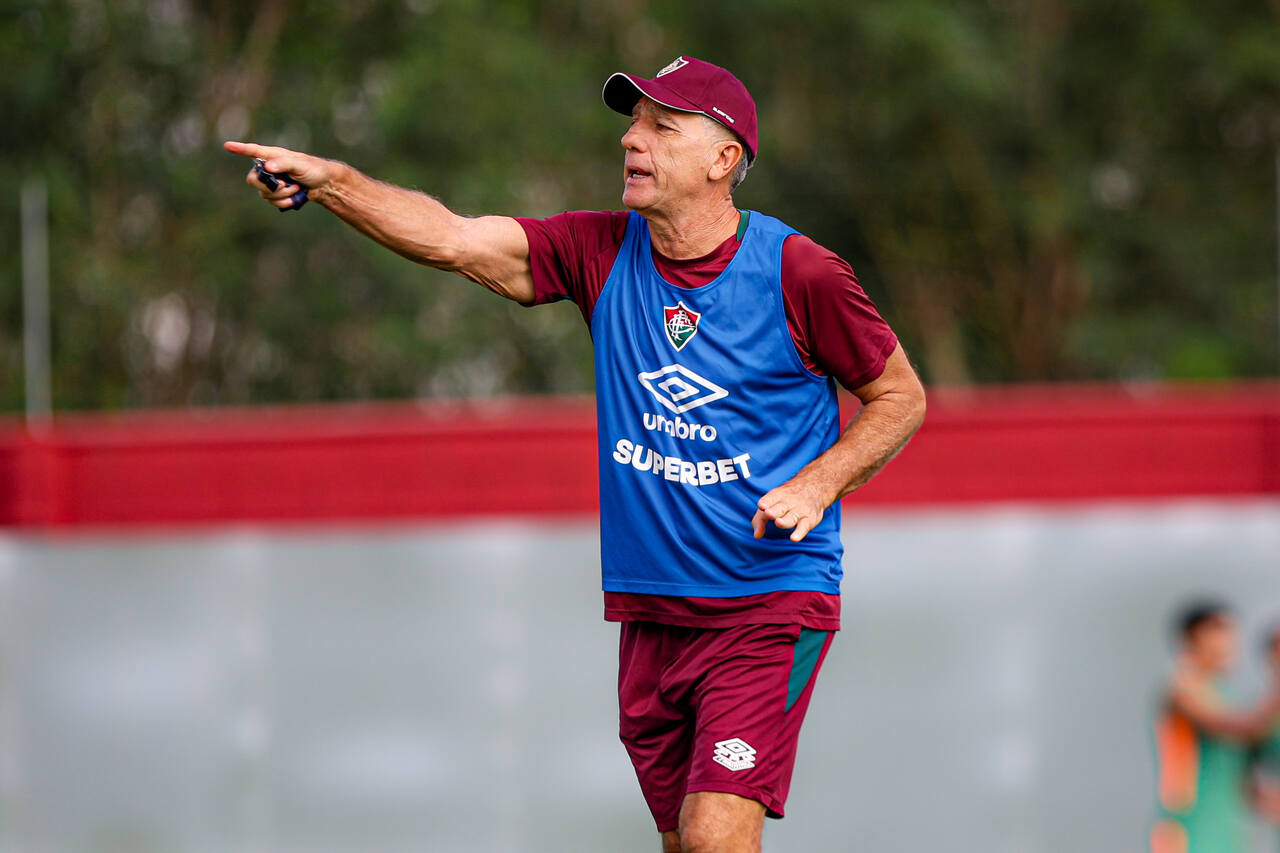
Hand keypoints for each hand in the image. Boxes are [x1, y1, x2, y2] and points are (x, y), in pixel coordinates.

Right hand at [223, 140, 338, 208]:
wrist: (324, 185)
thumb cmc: (314, 169)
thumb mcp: (300, 165)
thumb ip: (284, 164)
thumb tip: (268, 167)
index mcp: (273, 156)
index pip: (253, 151)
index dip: (240, 149)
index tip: (227, 145)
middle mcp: (269, 168)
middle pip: (252, 180)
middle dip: (269, 187)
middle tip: (284, 185)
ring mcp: (272, 182)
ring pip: (264, 194)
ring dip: (283, 195)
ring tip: (297, 188)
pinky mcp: (277, 194)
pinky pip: (273, 202)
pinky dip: (285, 202)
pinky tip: (295, 197)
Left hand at [751, 479, 832, 542]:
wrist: (814, 487)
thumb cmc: (787, 499)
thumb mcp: (772, 503)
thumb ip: (760, 519)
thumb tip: (757, 535)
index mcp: (778, 496)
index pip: (770, 498)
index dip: (766, 502)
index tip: (761, 505)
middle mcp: (789, 502)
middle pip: (780, 508)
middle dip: (774, 511)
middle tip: (769, 513)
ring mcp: (800, 510)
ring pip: (792, 517)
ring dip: (785, 521)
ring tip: (779, 523)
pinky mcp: (810, 519)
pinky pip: (804, 526)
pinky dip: (800, 532)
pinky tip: (794, 538)